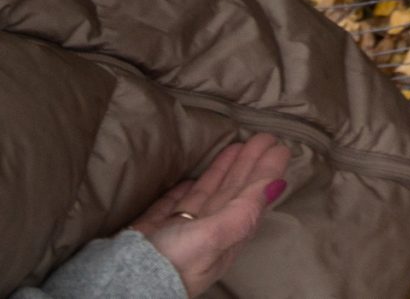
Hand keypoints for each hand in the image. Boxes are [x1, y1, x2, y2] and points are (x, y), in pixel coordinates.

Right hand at [132, 134, 289, 297]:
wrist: (120, 286)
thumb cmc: (173, 262)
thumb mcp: (214, 237)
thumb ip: (245, 211)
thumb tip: (279, 186)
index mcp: (224, 239)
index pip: (251, 198)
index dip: (265, 173)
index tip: (278, 147)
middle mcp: (205, 236)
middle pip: (232, 194)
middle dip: (247, 166)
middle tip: (262, 137)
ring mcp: (177, 233)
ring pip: (206, 196)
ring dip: (221, 172)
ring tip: (235, 147)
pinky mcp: (151, 231)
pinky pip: (173, 205)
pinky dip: (184, 189)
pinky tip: (192, 177)